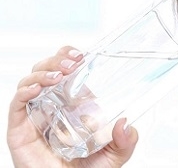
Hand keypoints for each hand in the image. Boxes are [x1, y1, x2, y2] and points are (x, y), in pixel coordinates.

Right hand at [7, 46, 137, 167]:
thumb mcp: (113, 155)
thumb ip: (124, 142)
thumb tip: (126, 124)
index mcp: (75, 106)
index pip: (69, 72)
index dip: (70, 58)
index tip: (81, 56)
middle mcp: (54, 106)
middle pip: (48, 71)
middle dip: (57, 61)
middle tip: (71, 64)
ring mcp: (37, 115)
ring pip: (31, 81)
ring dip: (43, 72)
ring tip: (58, 76)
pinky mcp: (21, 127)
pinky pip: (17, 104)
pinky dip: (24, 92)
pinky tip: (36, 90)